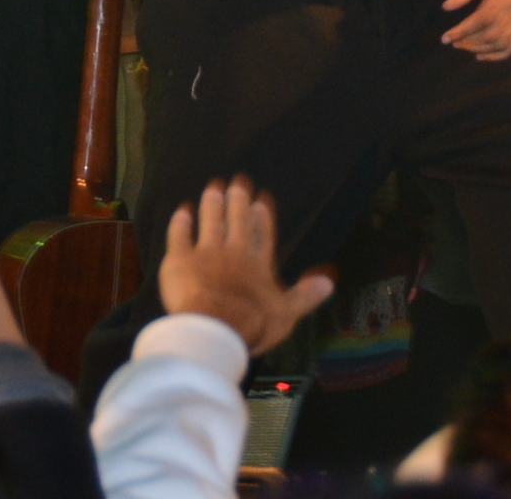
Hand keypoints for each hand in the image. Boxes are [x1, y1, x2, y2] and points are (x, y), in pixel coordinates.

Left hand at [157, 176, 334, 354]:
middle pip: (237, 221)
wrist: (215, 327)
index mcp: (258, 264)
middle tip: (238, 182)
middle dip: (238, 201)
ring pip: (210, 222)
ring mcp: (206, 253)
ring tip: (213, 188)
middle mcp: (234, 252)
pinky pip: (179, 236)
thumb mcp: (287, 313)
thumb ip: (305, 296)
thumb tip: (330, 283)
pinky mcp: (180, 260)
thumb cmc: (252, 323)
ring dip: (212, 204)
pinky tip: (182, 212)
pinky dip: (180, 223)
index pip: (262, 235)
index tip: (261, 199)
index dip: (262, 217)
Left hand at [441, 0, 510, 60]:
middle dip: (470, 43)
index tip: (446, 38)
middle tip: (455, 44)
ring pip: (507, 44)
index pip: (480, 20)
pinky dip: (505, 53)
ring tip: (471, 49)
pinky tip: (491, 53)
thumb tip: (446, 7)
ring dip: (486, 51)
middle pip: (492, 35)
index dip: (462, 32)